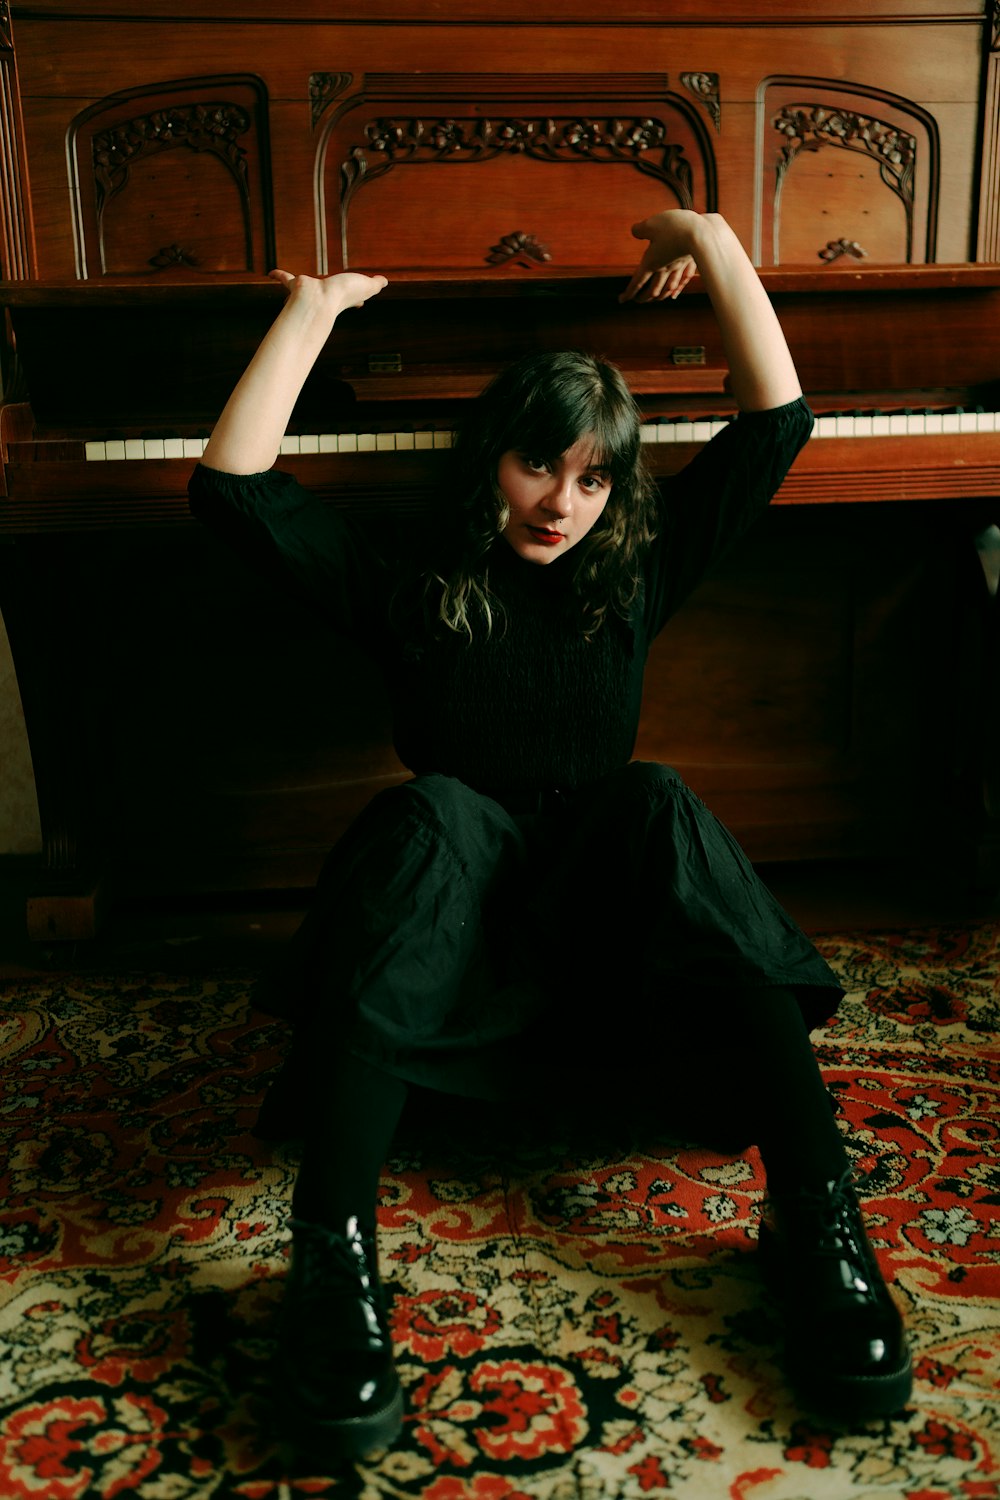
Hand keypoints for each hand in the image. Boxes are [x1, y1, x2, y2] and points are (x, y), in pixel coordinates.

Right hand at [268, 268, 387, 313]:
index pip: (353, 299)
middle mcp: (327, 296)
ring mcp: (310, 292)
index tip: (360, 304)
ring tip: (295, 287)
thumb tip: (384, 281)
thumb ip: (375, 284)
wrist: (320, 299)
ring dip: (299, 288)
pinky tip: (272, 273)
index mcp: (344, 298)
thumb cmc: (343, 294)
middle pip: (327, 295)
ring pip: (305, 289)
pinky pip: (286, 279)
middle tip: (326, 294)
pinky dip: (280, 275)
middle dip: (327, 295)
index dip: (358, 300)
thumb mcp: (366, 286)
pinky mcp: (297, 286)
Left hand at [619, 210, 701, 303]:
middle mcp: (664, 269)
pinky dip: (676, 290)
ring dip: (659, 296)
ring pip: (667, 288)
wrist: (702, 231)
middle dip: (643, 297)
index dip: (628, 292)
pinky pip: (682, 281)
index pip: (637, 282)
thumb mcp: (652, 224)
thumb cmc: (674, 227)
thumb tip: (634, 231)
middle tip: (637, 301)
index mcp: (651, 262)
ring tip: (654, 299)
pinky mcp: (690, 263)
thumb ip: (640, 229)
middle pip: (652, 289)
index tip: (621, 300)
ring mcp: (678, 268)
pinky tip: (674, 293)